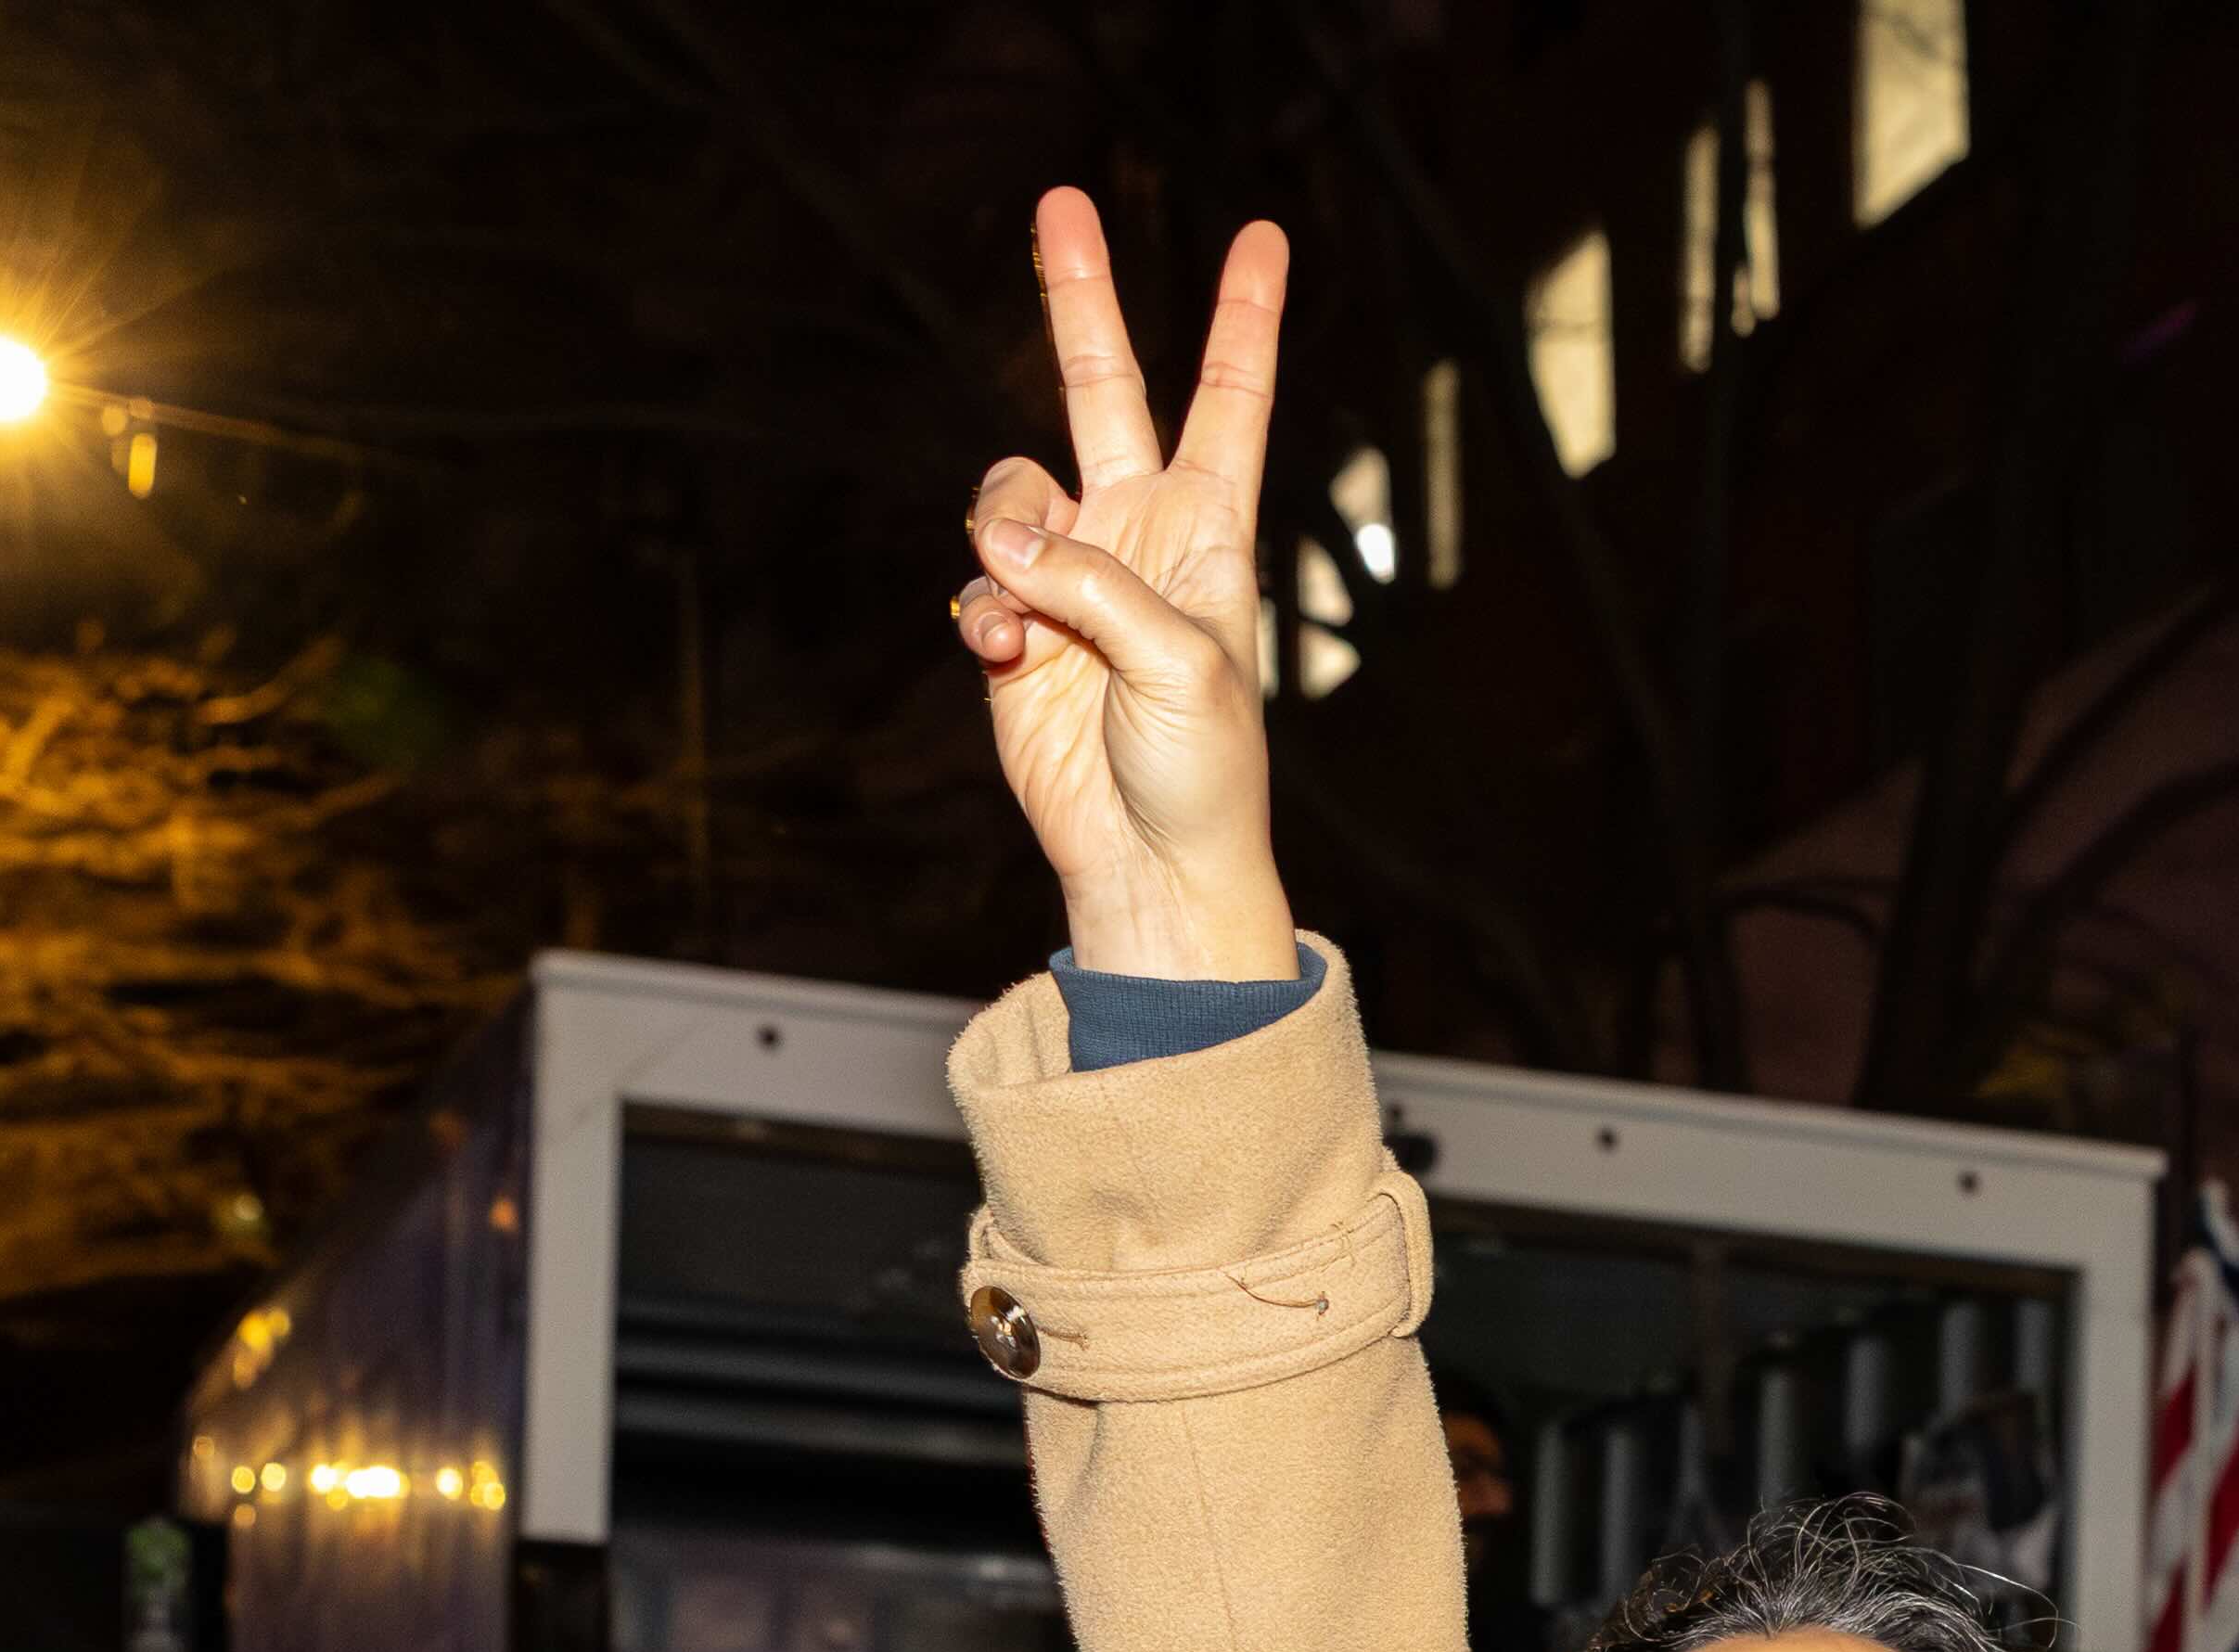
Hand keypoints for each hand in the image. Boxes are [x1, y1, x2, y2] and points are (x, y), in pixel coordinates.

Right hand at [957, 189, 1296, 986]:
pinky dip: (982, 611)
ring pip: (1009, 491)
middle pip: (1103, 388)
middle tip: (1061, 201)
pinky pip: (976, 580)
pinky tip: (1005, 656)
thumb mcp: (1180, 666)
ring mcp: (1070, 576)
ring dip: (1005, 533)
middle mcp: (1137, 533)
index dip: (1244, 318)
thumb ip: (1096, 585)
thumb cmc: (1203, 773)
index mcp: (1212, 530)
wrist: (1150, 864)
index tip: (1262, 235)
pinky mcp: (1013, 629)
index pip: (1230, 400)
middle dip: (1080, 298)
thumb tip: (1009, 542)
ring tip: (1025, 612)